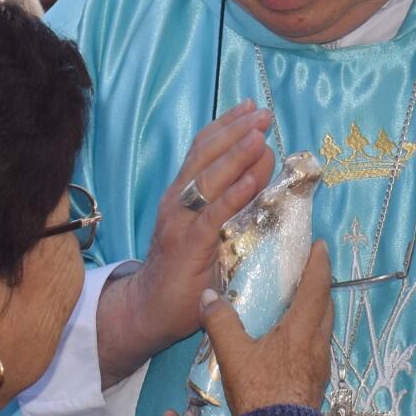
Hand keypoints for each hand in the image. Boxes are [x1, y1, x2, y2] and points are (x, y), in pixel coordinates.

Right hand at [107, 103, 277, 369]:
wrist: (151, 308)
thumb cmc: (187, 269)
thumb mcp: (211, 228)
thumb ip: (231, 203)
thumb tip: (264, 176)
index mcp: (183, 193)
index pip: (203, 150)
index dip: (226, 126)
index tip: (251, 107)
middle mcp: (178, 201)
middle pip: (206, 156)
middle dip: (235, 132)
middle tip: (263, 114)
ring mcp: (180, 222)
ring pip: (208, 180)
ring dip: (236, 156)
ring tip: (259, 136)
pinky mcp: (188, 246)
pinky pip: (212, 216)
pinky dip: (232, 196)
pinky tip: (251, 181)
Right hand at [206, 240, 334, 415]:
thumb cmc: (260, 392)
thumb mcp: (234, 354)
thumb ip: (221, 321)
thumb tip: (209, 296)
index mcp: (303, 330)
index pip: (317, 287)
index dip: (319, 264)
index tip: (321, 246)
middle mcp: (318, 343)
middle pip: (325, 305)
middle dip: (320, 284)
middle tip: (310, 269)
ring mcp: (321, 363)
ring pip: (324, 326)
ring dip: (317, 308)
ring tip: (301, 300)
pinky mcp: (317, 379)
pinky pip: (318, 345)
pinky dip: (310, 330)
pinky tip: (294, 338)